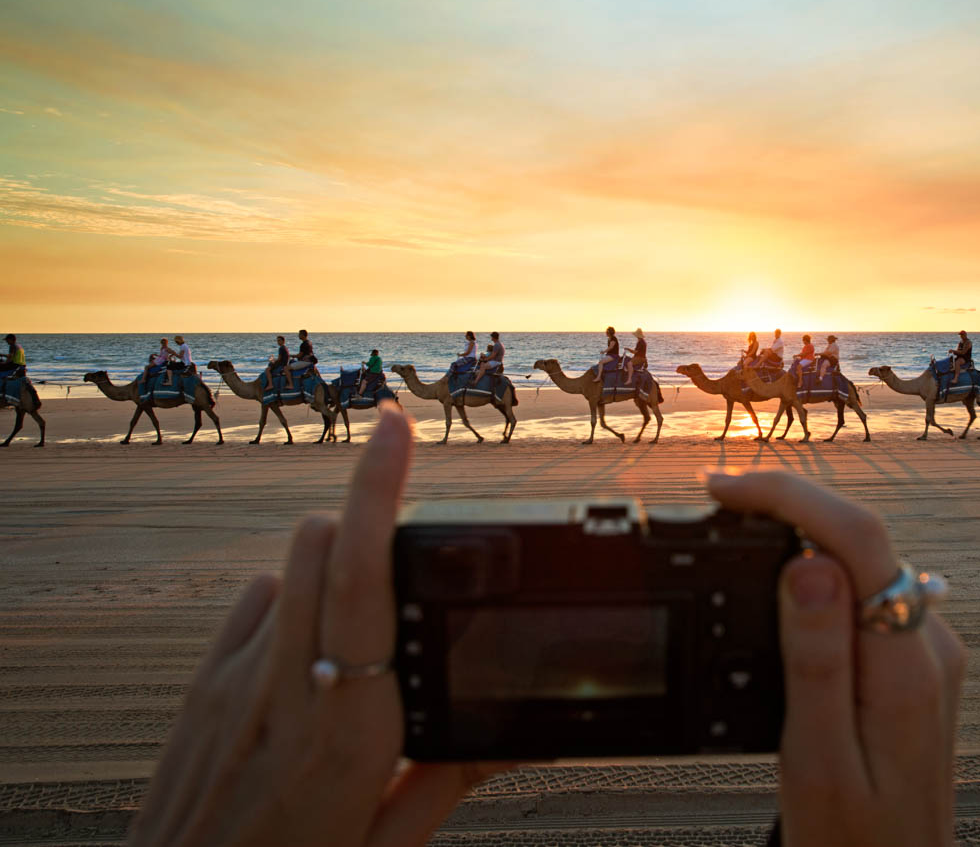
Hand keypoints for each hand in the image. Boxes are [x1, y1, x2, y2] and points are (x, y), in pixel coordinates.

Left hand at [129, 402, 501, 846]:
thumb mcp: (387, 845)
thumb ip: (450, 779)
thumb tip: (524, 736)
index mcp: (349, 729)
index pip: (364, 576)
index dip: (376, 489)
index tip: (394, 427)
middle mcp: (286, 688)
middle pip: (319, 541)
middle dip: (366, 516)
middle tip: (410, 551)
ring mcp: (235, 681)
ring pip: (290, 565)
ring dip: (334, 565)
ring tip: (362, 624)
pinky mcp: (203, 686)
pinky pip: (256, 600)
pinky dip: (291, 600)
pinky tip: (307, 652)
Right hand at [706, 470, 965, 846]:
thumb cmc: (852, 840)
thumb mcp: (817, 761)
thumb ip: (817, 662)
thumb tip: (807, 567)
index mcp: (908, 667)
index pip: (859, 540)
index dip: (789, 497)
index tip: (725, 491)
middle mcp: (930, 644)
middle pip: (861, 538)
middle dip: (788, 506)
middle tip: (717, 502)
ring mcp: (927, 651)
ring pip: (862, 560)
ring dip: (801, 534)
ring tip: (738, 526)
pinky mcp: (914, 662)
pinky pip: (864, 592)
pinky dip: (817, 571)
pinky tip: (778, 580)